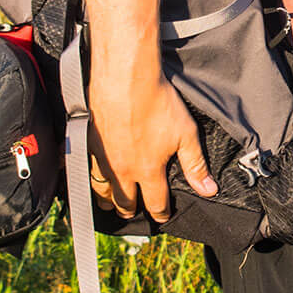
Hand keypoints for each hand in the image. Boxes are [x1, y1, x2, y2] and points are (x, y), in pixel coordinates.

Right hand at [87, 69, 216, 222]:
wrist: (125, 76)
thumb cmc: (157, 101)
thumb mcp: (186, 134)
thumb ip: (195, 165)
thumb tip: (208, 190)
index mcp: (148, 171)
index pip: (156, 203)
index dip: (162, 213)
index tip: (163, 217)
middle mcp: (122, 170)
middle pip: (124, 202)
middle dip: (130, 210)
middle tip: (132, 213)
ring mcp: (102, 156)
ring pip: (101, 189)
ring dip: (107, 199)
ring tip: (109, 203)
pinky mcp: (87, 140)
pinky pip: (84, 168)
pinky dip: (87, 177)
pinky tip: (87, 175)